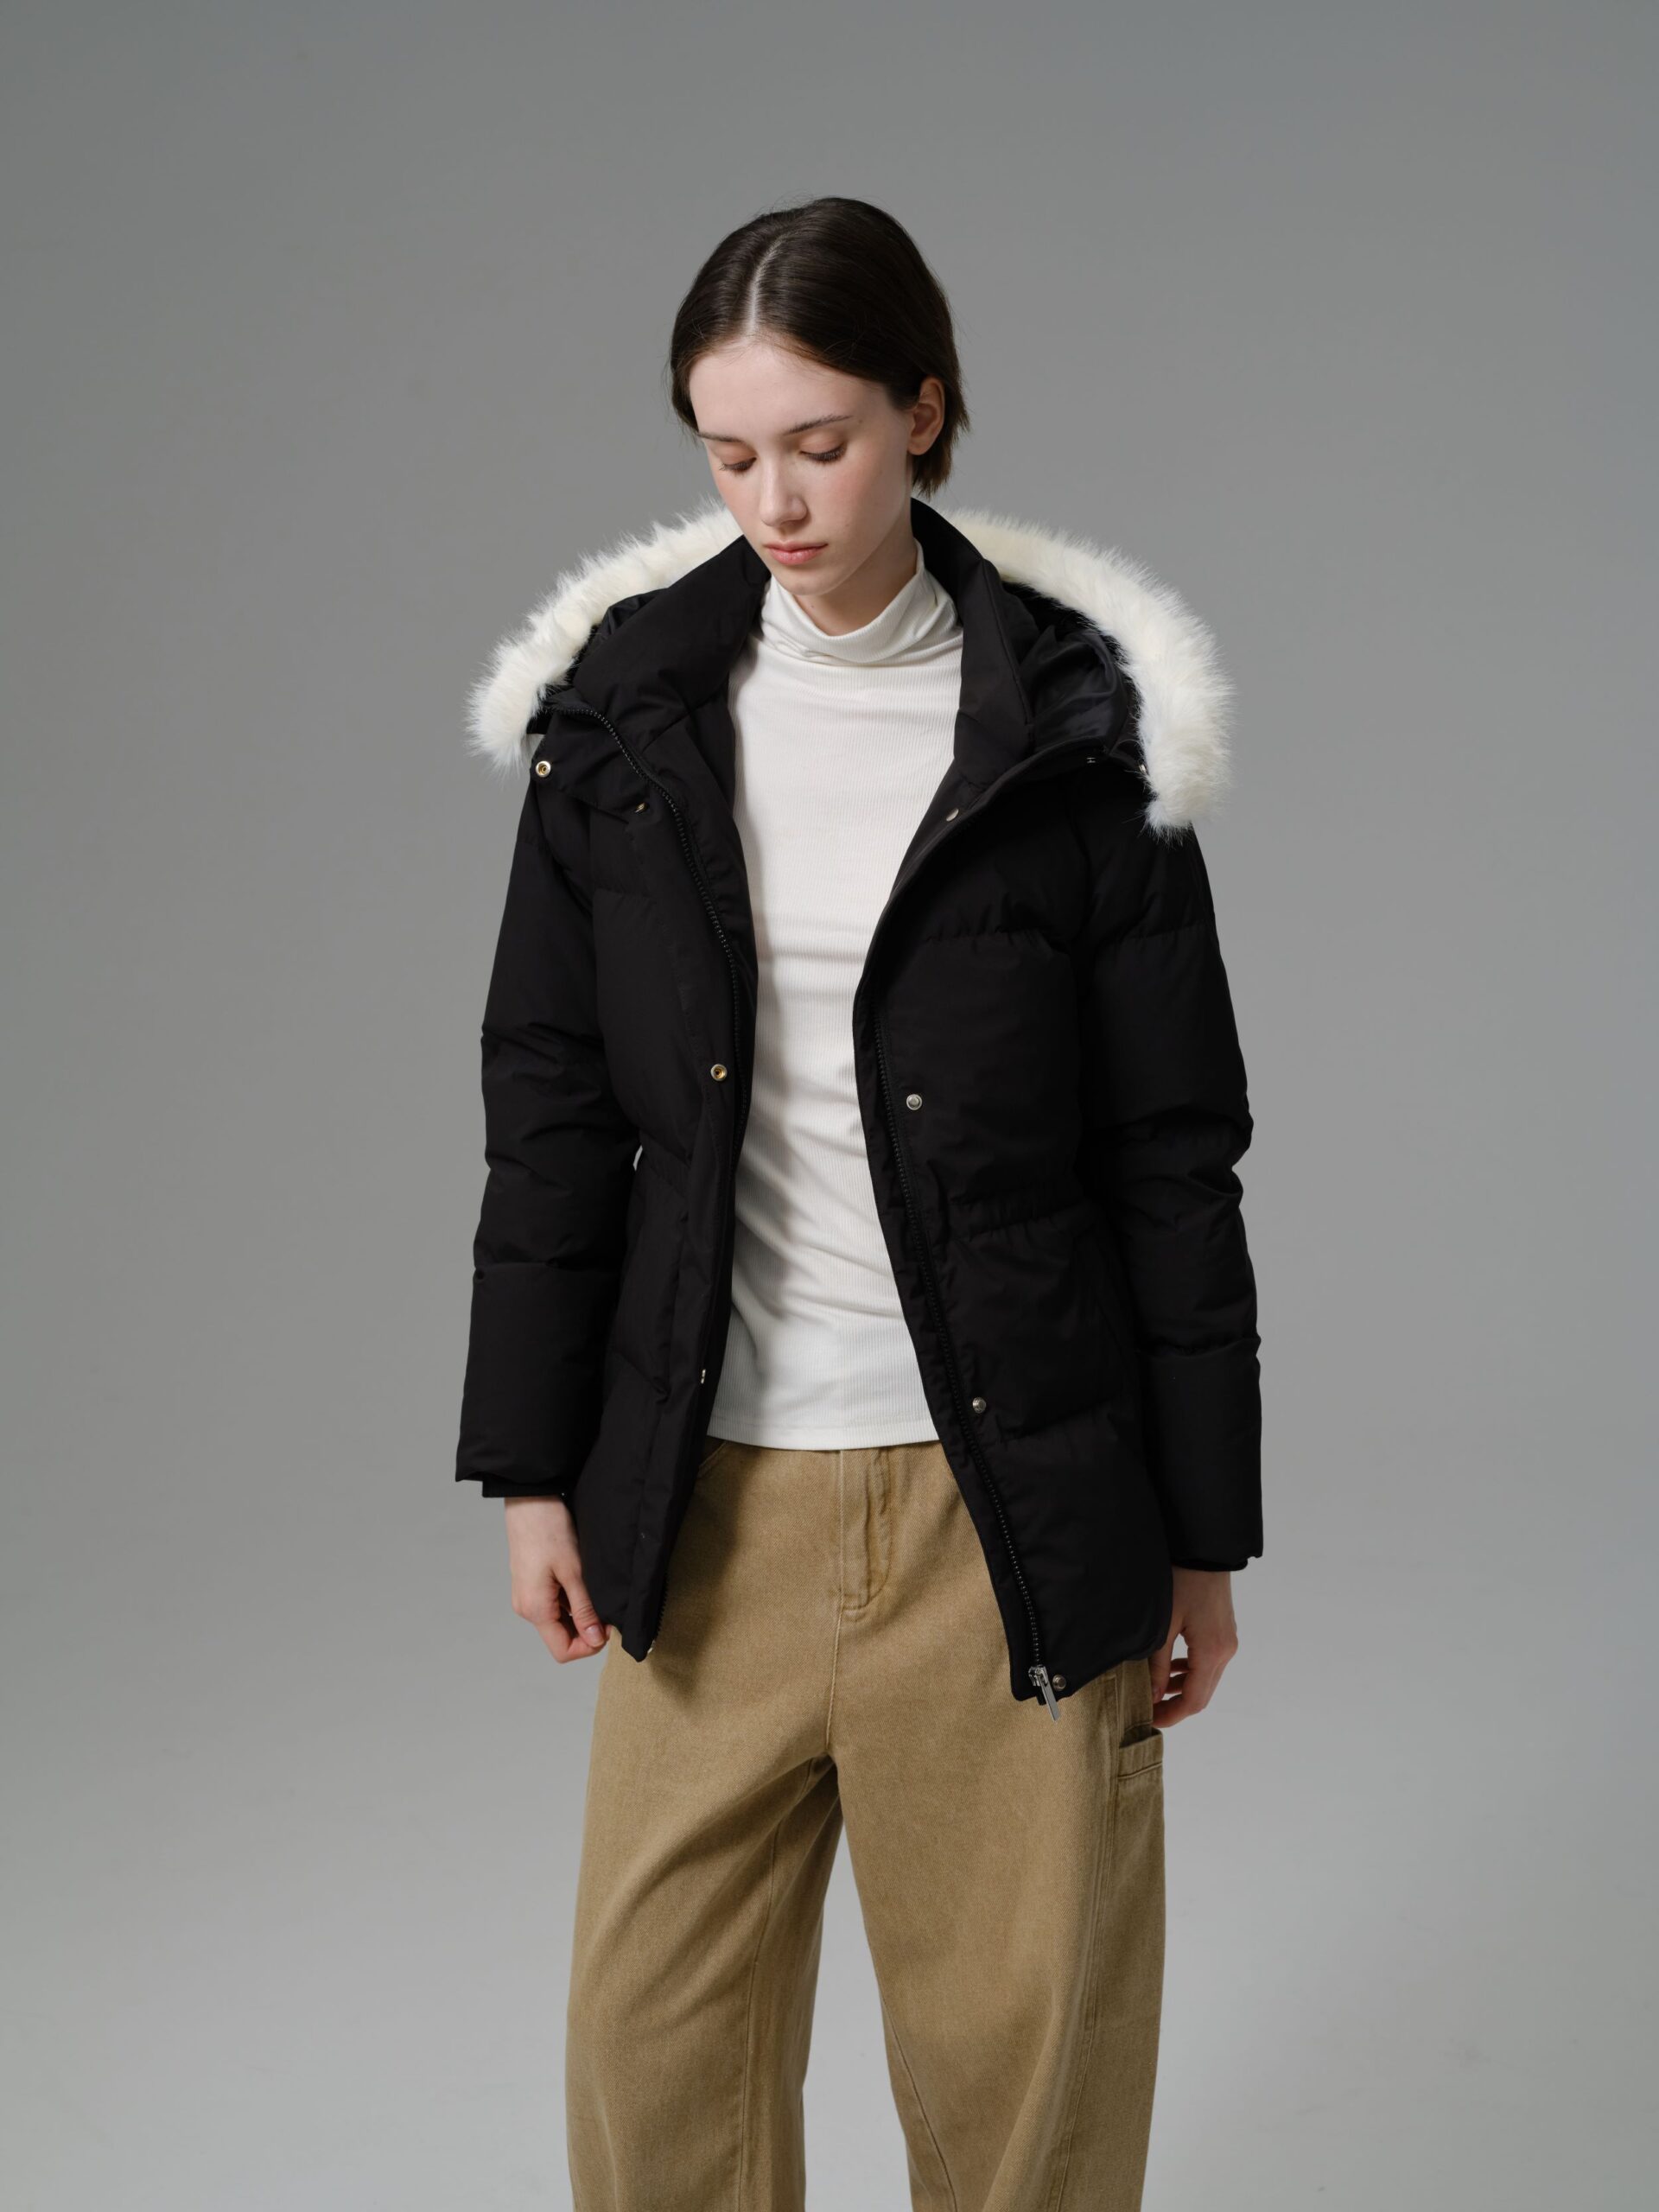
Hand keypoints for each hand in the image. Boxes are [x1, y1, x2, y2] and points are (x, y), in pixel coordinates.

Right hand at [504, 1496, 610, 1662]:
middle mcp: (526, 1608)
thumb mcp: (574, 1572)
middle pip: (561, 1638)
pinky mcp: (530, 1585)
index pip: (563, 1651)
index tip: (608, 1627)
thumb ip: (585, 1608)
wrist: (529, 1500)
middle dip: (587, 1630)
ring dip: (580, 1614)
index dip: (589, 1646)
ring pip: (558, 1621)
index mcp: (535, 1609)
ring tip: (594, 1590)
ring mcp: (527, 1596)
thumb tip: (595, 1639)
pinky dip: (570, 1601)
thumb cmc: (549, 1530)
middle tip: (607, 1607)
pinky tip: (581, 1582)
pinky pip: (552, 1605)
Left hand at [1148, 1566, 1238, 1725]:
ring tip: (1155, 1690)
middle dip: (1176, 1707)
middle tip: (1149, 1710)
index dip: (1171, 1715)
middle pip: (1203, 1695)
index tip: (1149, 1720)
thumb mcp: (1164, 1624)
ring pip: (1207, 1681)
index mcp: (1212, 1652)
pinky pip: (1209, 1664)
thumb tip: (1153, 1695)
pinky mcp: (1225, 1634)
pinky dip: (1191, 1673)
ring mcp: (1228, 1643)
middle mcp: (1226, 1652)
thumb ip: (1158, 1663)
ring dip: (1183, 1690)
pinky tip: (1172, 1668)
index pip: (1194, 1701)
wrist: (1205, 1551)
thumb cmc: (1182, 1581)